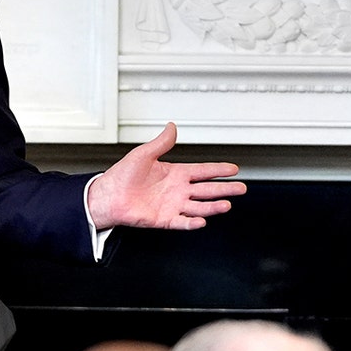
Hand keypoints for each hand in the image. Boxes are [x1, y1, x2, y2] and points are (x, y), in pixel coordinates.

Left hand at [87, 123, 245, 231]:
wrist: (108, 196)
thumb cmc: (122, 176)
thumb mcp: (143, 154)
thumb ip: (161, 143)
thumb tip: (171, 127)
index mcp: (174, 173)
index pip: (202, 171)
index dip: (218, 170)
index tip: (233, 168)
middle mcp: (177, 190)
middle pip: (207, 190)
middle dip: (225, 189)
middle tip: (241, 188)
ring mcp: (173, 205)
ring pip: (199, 207)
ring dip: (213, 206)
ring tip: (226, 204)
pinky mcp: (165, 219)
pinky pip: (182, 222)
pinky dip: (192, 223)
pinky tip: (201, 221)